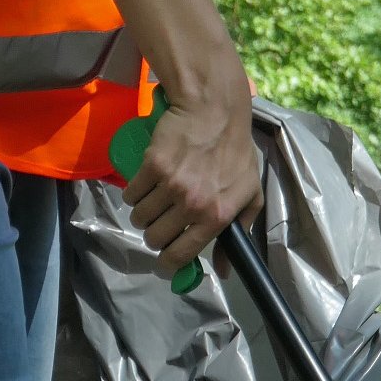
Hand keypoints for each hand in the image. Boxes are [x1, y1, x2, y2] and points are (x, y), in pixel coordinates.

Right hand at [121, 89, 262, 271]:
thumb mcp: (249, 193)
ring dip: (142, 214)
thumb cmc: (235, 152)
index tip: (164, 260)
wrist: (215, 111)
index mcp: (218, 216)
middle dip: (154, 235)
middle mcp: (193, 204)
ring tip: (154, 201)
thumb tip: (224, 270)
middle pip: (154, 239)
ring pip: (139, 217)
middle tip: (161, 222)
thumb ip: (240, 231)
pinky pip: (131, 194)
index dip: (168, 263)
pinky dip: (134, 193)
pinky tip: (145, 184)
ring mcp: (171, 185)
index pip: (181, 255)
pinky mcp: (152, 165)